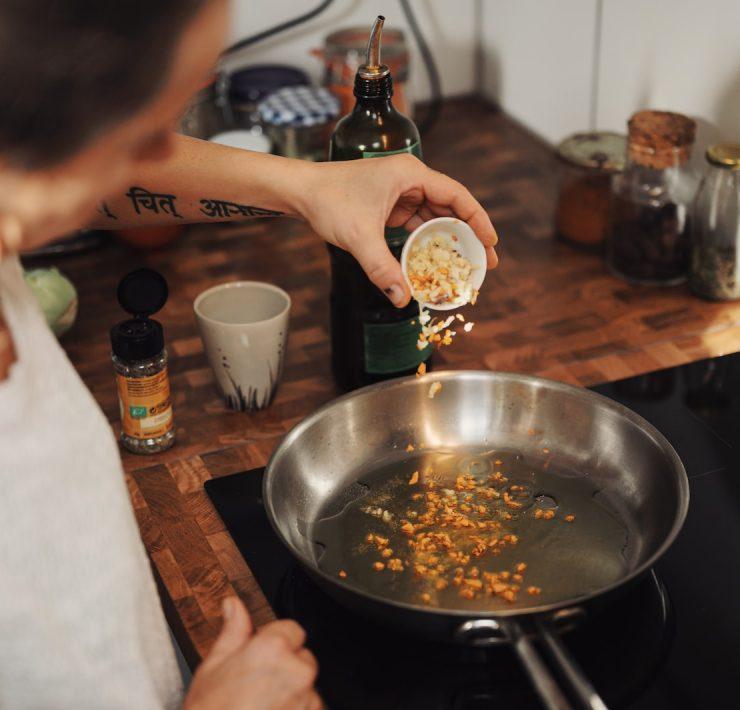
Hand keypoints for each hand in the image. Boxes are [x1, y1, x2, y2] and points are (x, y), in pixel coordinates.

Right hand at [185, 596, 320, 709]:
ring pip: (307, 689)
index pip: (292, 629)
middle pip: (302, 659)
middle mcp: (296, 671)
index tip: (262, 658)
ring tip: (261, 709)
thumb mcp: (212, 668)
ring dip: (292, 696)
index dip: (275, 643)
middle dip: (286, 670)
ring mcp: (307, 700)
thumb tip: (234, 605)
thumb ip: (233, 631)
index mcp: (272, 649)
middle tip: (257, 689)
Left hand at [293, 154, 497, 306]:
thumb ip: (382, 268)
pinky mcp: (390, 206)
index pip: (457, 196)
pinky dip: (425, 242)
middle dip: (467, 236)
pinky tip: (434, 261)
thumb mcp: (359, 236)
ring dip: (447, 241)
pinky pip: (416, 224)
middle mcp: (410, 180)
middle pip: (450, 208)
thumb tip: (402, 298)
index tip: (491, 244)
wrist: (301, 192)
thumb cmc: (329, 200)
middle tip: (484, 262)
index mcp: (410, 174)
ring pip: (434, 217)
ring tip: (463, 265)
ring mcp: (400, 193)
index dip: (478, 220)